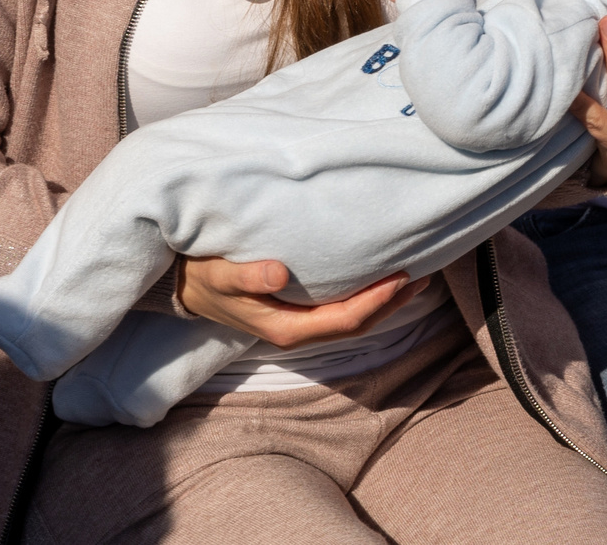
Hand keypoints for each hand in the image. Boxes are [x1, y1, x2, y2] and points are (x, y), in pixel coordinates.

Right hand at [176, 256, 427, 349]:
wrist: (182, 286)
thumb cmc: (203, 276)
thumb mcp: (219, 274)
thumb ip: (247, 275)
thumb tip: (280, 273)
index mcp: (284, 328)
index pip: (343, 320)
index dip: (376, 301)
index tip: (402, 276)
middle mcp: (296, 332)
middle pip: (356, 324)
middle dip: (391, 303)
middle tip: (424, 275)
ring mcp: (298, 324)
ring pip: (352, 320)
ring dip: (384, 301)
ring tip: (415, 277)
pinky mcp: (297, 312)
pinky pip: (341, 310)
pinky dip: (367, 297)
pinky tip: (381, 279)